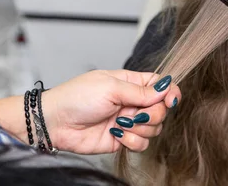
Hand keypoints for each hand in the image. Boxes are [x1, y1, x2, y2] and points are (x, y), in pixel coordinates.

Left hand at [40, 70, 179, 153]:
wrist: (55, 122)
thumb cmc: (77, 97)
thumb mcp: (111, 87)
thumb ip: (141, 91)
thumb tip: (166, 88)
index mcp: (131, 83)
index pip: (161, 85)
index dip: (170, 92)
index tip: (172, 100)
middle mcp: (133, 102)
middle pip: (161, 109)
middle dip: (153, 114)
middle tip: (135, 114)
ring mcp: (129, 121)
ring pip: (154, 128)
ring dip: (140, 128)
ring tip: (120, 124)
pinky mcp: (123, 140)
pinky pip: (142, 143)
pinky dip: (133, 141)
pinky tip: (117, 135)